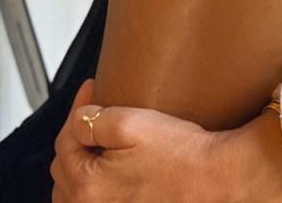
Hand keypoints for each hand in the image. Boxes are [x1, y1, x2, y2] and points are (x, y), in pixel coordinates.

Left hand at [50, 79, 229, 202]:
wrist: (216, 180)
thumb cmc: (181, 156)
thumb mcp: (130, 124)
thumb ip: (92, 120)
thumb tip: (77, 120)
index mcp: (87, 187)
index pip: (64, 141)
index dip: (76, 109)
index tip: (92, 89)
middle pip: (64, 170)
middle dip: (75, 137)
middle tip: (93, 114)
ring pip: (76, 192)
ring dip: (80, 165)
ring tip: (97, 143)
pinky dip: (94, 188)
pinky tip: (109, 172)